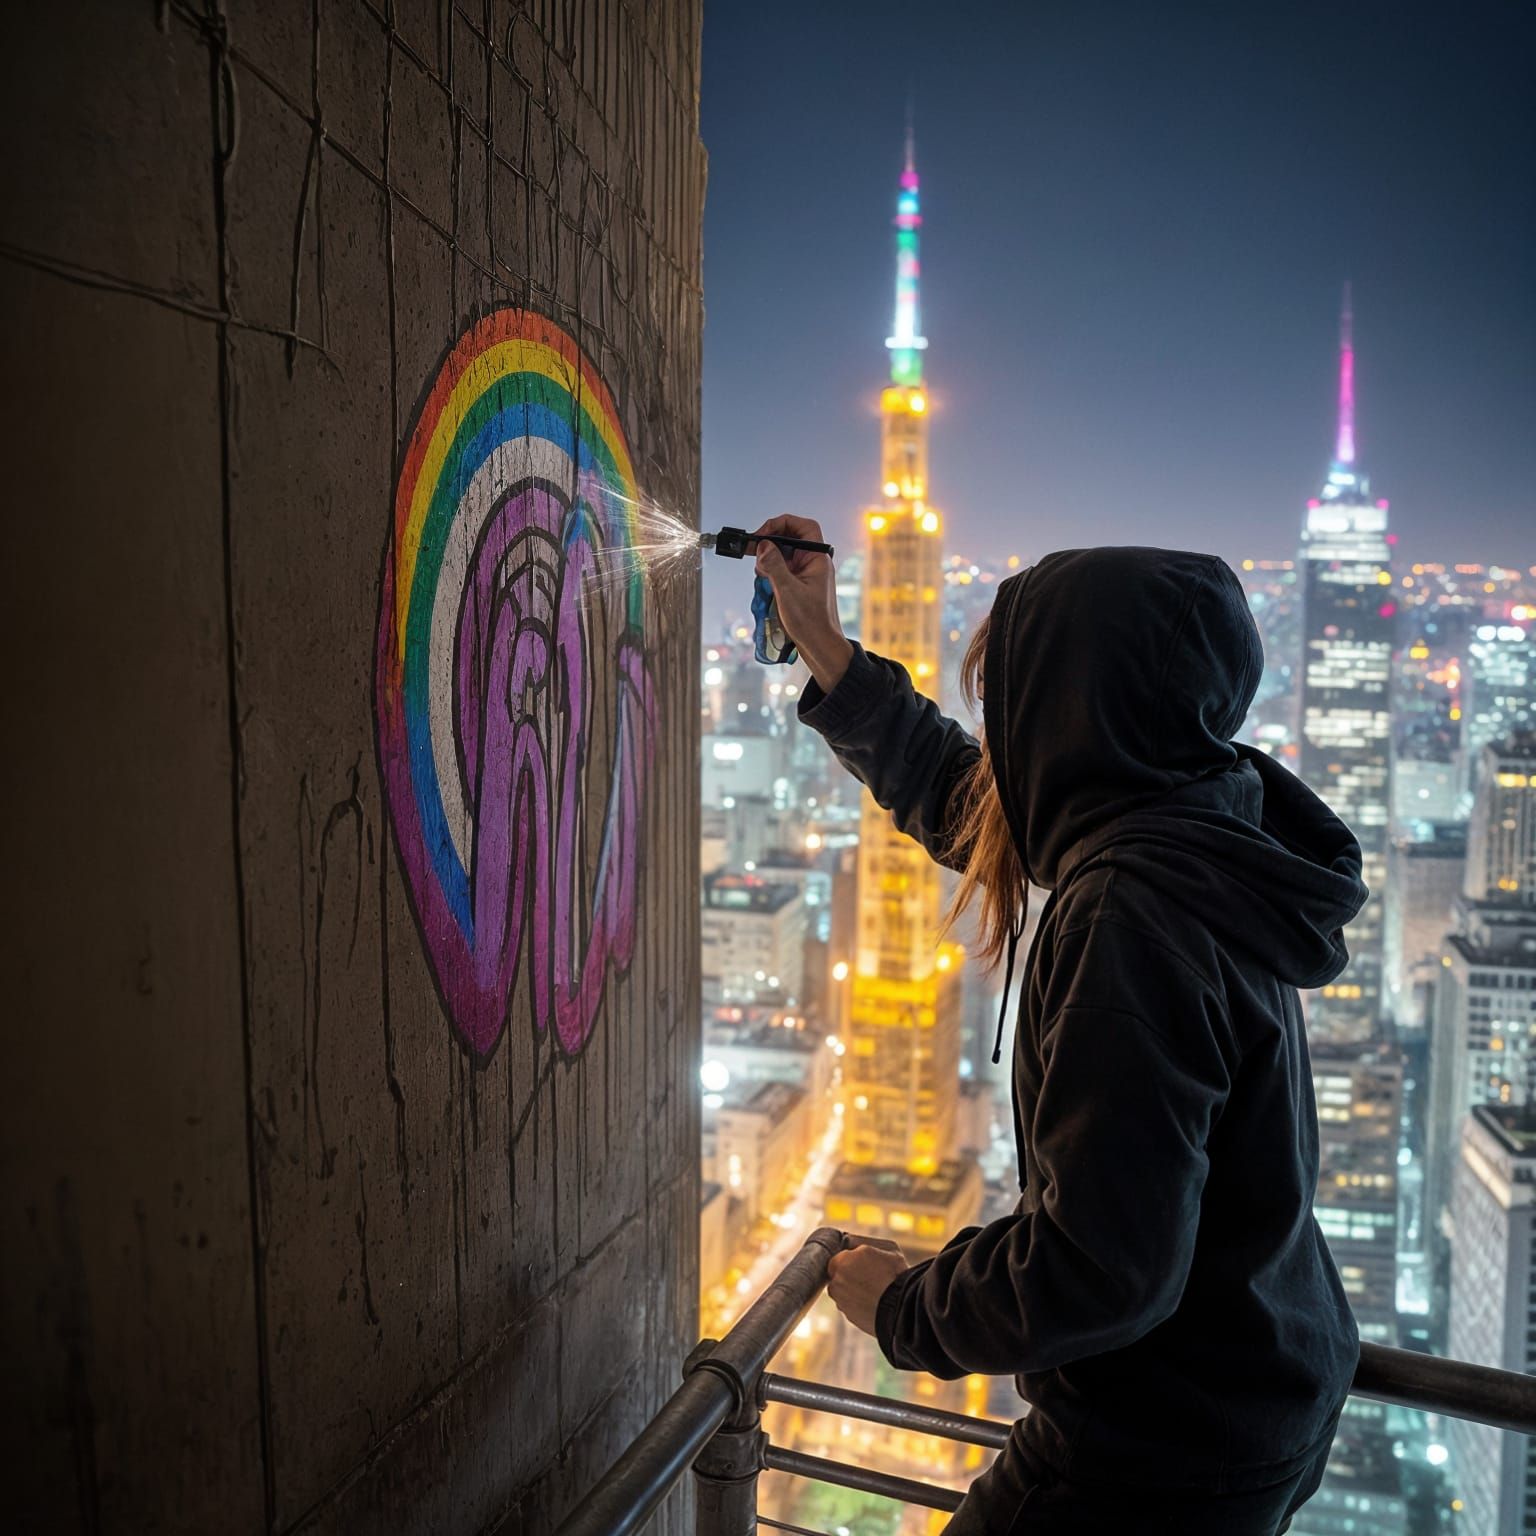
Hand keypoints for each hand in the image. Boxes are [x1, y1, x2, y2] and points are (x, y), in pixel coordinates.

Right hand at [751, 515, 852, 692]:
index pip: (803, 526)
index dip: (782, 524)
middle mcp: (814, 563)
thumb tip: (763, 545)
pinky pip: (783, 569)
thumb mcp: (788, 591)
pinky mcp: (800, 585)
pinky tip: (764, 581)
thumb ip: (774, 565)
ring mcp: (807, 574)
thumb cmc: (811, 622)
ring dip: (768, 558)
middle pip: (791, 538)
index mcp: (818, 559)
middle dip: (770, 541)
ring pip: (784, 554)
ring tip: (759, 571)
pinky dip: (771, 571)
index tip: (762, 534)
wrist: (820, 647)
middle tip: (750, 548)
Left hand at [826, 1241, 909, 1337]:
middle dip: (851, 1275)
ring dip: (854, 1291)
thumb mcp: (886, 1247)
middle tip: (871, 1276)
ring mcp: (841, 1302)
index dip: (851, 1259)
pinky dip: (860, 1304)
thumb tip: (847, 1241)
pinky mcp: (850, 1318)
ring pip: (845, 1292)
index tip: (863, 1262)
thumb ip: (862, 1242)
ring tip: (875, 1291)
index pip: (838, 1258)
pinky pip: (852, 1307)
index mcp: (841, 1262)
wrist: (902, 1308)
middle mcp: (836, 1282)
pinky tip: (875, 1302)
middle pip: (840, 1276)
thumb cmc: (895, 1274)